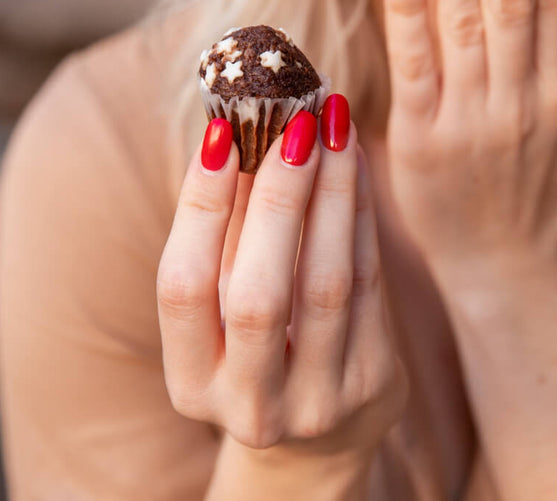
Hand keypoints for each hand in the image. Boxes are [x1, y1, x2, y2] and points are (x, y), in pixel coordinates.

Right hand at [156, 97, 408, 462]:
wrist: (320, 434)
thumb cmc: (259, 348)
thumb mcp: (226, 304)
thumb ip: (225, 234)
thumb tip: (235, 131)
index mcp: (191, 384)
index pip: (182, 289)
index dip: (199, 209)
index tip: (220, 132)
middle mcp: (250, 405)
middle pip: (258, 296)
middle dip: (277, 199)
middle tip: (294, 122)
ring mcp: (318, 401)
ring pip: (326, 286)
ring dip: (331, 194)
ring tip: (333, 126)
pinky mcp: (373, 382)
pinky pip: (370, 285)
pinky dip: (362, 216)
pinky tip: (356, 164)